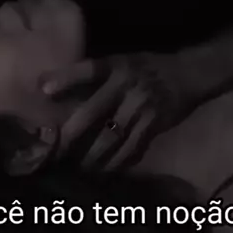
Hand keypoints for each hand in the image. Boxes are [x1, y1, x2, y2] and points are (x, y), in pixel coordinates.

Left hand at [42, 53, 190, 169]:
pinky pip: (132, 149)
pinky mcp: (155, 124)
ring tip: (76, 168)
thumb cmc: (145, 68)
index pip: (88, 70)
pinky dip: (117, 163)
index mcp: (116, 66)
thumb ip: (90, 75)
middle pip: (94, 111)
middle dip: (72, 134)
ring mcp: (142, 106)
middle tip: (55, 152)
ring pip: (111, 136)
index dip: (66, 78)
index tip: (43, 90)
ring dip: (92, 156)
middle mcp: (128, 85)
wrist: (189, 74)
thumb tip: (46, 87)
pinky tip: (104, 171)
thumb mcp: (120, 61)